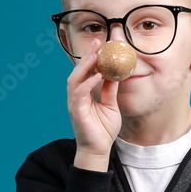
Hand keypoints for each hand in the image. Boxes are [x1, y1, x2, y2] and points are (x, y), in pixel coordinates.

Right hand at [67, 39, 120, 168]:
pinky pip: (79, 94)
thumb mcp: (111, 105)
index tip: (102, 44)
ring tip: (95, 54)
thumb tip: (116, 74)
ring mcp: (75, 103)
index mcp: (84, 93)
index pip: (87, 71)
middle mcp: (77, 96)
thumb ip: (110, 90)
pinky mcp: (76, 112)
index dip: (93, 57)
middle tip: (98, 42)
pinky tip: (96, 76)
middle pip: (79, 71)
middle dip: (88, 56)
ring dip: (85, 66)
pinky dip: (87, 84)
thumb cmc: (103, 129)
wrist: (99, 149)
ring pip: (75, 80)